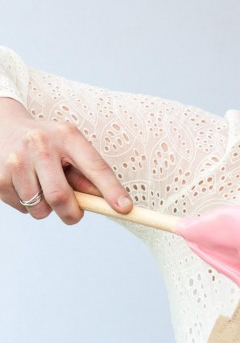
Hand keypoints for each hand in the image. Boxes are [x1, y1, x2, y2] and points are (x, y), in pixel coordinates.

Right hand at [0, 96, 131, 222]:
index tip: (124, 208)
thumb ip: (88, 176)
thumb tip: (108, 203)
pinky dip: (27, 205)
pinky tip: (25, 185)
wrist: (5, 128)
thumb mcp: (71, 149)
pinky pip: (22, 208)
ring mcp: (16, 160)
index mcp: (67, 136)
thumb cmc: (47, 144)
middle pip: (60, 196)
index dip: (111, 190)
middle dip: (72, 213)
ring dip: (46, 209)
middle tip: (74, 214)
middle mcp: (40, 144)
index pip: (94, 166)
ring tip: (42, 187)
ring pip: (40, 208)